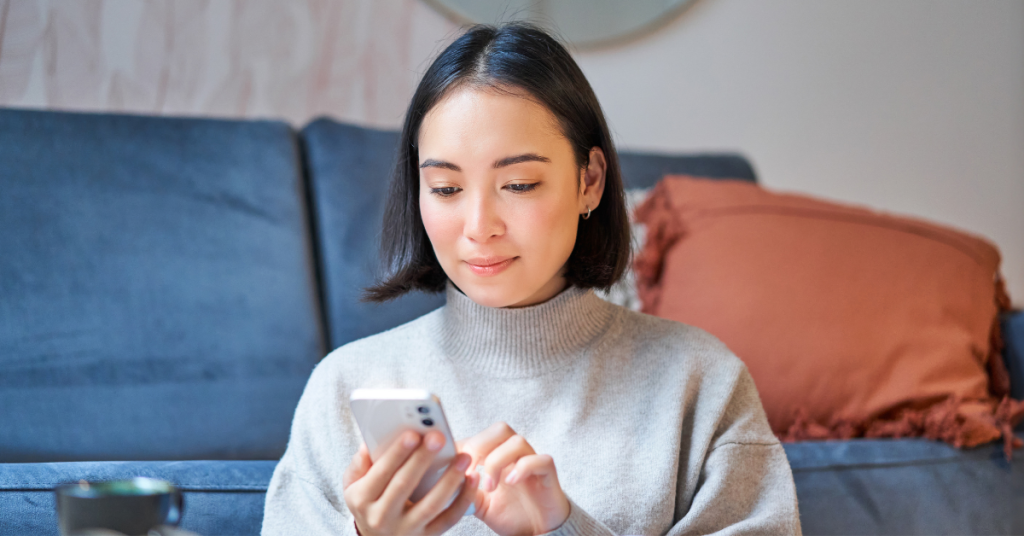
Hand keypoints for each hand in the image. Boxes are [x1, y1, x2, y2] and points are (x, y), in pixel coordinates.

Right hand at [343, 431, 478, 535]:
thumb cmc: (369, 502)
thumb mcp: (354, 485)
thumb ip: (360, 462)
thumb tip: (370, 441)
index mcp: (362, 499)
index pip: (380, 473)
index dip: (396, 453)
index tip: (412, 433)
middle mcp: (381, 518)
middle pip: (404, 486)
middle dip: (422, 459)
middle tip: (439, 437)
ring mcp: (405, 530)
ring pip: (430, 505)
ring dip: (449, 479)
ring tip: (463, 457)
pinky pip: (449, 519)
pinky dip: (463, 499)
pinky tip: (472, 478)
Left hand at [458, 422, 569, 535]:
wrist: (536, 533)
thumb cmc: (509, 514)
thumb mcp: (478, 504)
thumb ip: (462, 491)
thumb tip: (439, 483)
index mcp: (497, 456)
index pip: (479, 436)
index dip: (464, 444)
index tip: (449, 461)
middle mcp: (515, 455)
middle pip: (500, 429)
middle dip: (480, 447)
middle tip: (469, 471)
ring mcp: (532, 462)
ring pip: (517, 441)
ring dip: (498, 461)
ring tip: (489, 487)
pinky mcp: (548, 474)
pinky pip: (541, 460)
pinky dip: (523, 468)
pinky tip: (510, 483)